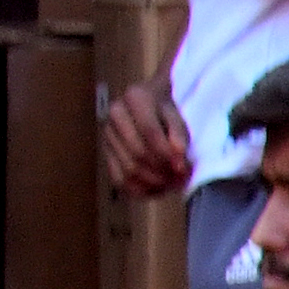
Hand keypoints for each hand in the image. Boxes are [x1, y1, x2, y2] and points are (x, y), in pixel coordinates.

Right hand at [98, 80, 193, 203]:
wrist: (147, 103)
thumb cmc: (165, 110)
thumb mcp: (177, 115)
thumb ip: (179, 135)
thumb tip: (178, 160)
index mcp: (135, 97)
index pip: (149, 131)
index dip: (167, 154)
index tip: (183, 168)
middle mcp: (115, 113)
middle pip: (138, 152)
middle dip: (162, 171)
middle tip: (179, 180)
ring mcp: (107, 133)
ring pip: (128, 168)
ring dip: (153, 183)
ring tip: (171, 185)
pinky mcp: (105, 151)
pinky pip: (118, 179)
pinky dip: (138, 190)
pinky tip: (155, 190)